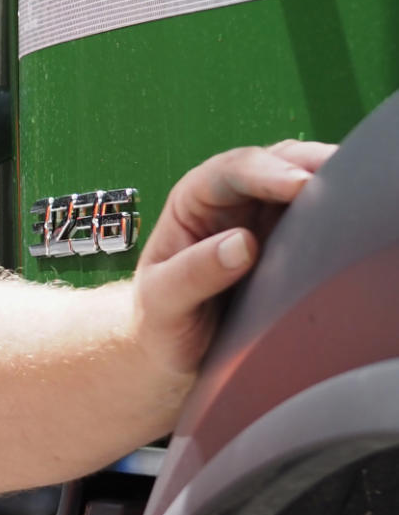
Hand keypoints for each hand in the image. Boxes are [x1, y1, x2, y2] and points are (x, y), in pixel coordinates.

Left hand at [129, 140, 333, 384]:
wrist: (176, 351)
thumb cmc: (160, 321)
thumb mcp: (162, 302)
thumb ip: (193, 274)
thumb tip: (243, 244)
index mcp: (194, 200)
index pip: (231, 171)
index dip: (267, 172)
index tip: (299, 186)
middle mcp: (233, 200)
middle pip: (276, 163)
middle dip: (308, 166)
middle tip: (343, 183)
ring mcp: (265, 218)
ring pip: (304, 182)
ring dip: (329, 185)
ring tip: (354, 198)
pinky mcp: (290, 241)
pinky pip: (318, 217)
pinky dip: (336, 214)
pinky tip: (351, 222)